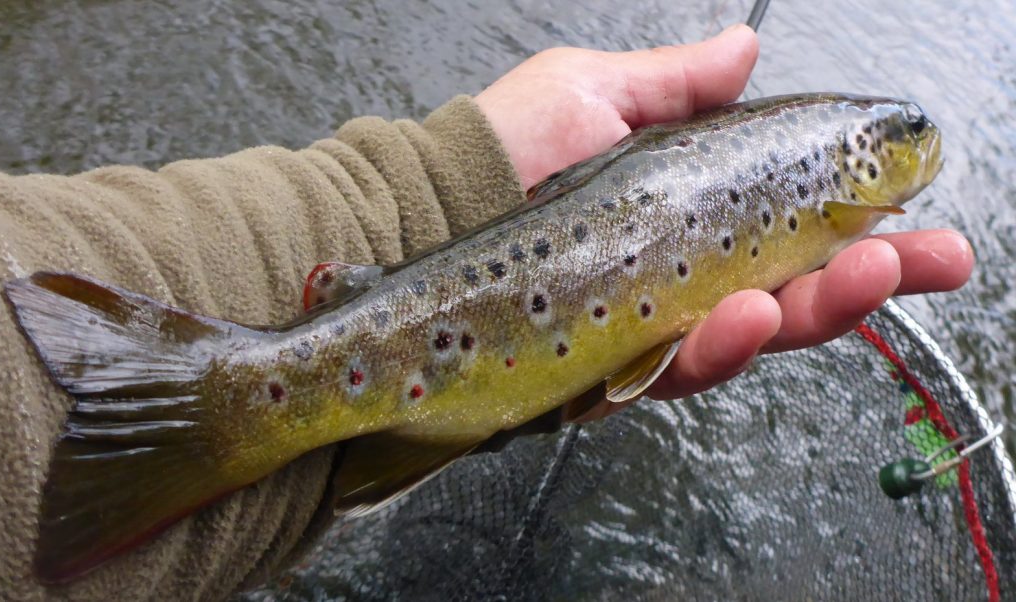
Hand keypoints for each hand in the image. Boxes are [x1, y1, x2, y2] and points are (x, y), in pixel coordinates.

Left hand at [475, 26, 974, 414]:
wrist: (420, 216)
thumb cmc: (499, 152)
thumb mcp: (593, 93)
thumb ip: (677, 85)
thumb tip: (744, 51)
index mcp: (686, 212)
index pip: (788, 223)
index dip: (856, 221)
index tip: (913, 209)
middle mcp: (677, 273)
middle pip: (790, 287)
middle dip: (870, 276)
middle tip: (931, 257)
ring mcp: (647, 325)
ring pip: (752, 334)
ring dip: (816, 308)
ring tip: (867, 274)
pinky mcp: (610, 368)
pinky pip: (678, 367)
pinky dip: (720, 345)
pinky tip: (752, 315)